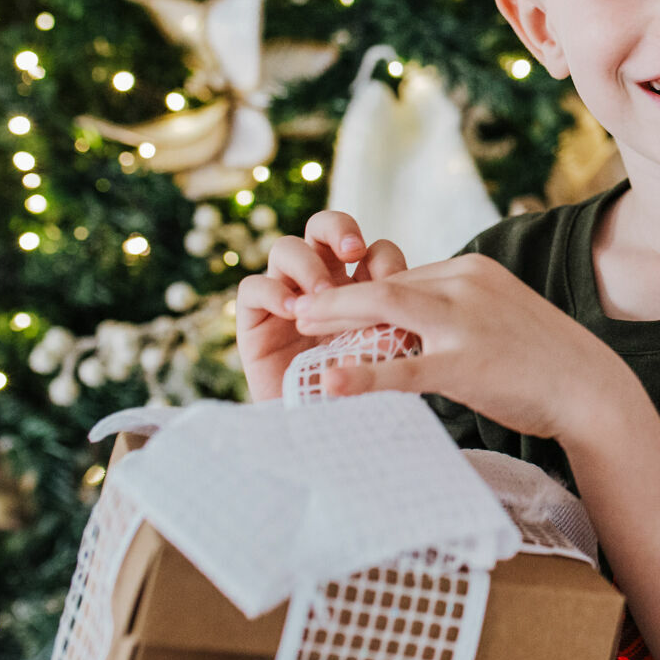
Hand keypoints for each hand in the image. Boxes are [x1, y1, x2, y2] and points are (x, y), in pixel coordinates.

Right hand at [235, 210, 407, 400]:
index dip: (383, 256)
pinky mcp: (254, 320)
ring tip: (321, 294)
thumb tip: (407, 310)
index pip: (373, 250)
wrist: (317, 431)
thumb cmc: (358, 395)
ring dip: (306, 264)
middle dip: (338, 229)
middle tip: (353, 250)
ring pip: (285, 248)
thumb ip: (393, 331)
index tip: (396, 281)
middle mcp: (320, 283)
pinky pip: (252, 287)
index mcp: (359, 287)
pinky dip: (272, 291)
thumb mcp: (384, 359)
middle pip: (323, 228)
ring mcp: (285, 296)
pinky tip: (292, 311)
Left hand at [290, 252, 638, 441]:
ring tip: (300, 326)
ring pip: (385, 309)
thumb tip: (416, 318)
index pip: (405, 275)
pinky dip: (362, 375)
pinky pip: (403, 369)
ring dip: (336, 316)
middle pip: (385, 283)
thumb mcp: (502, 315)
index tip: (330, 305)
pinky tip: (331, 384)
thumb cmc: (545, 358)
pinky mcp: (465, 364)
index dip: (361, 291)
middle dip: (336, 295)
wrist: (590, 388)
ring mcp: (465, 323)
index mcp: (473, 271)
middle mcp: (466, 285)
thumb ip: (460, 309)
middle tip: (297, 305)